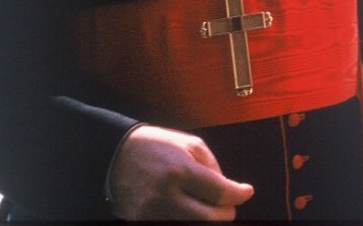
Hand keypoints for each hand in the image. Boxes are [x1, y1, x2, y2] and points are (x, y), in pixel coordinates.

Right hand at [108, 125, 254, 219]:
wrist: (116, 156)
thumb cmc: (157, 146)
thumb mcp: (189, 143)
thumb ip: (213, 166)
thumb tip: (230, 189)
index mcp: (180, 171)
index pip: (220, 192)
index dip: (239, 194)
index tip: (246, 191)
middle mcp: (166, 196)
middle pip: (211, 219)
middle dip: (226, 213)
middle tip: (228, 204)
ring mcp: (153, 214)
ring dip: (208, 220)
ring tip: (209, 207)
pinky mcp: (143, 223)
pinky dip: (189, 221)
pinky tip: (192, 211)